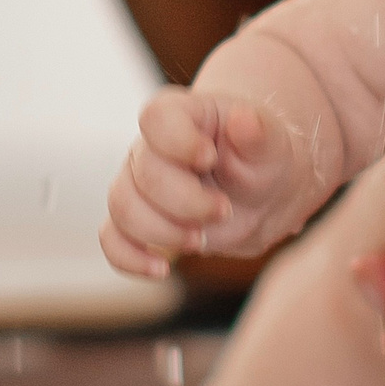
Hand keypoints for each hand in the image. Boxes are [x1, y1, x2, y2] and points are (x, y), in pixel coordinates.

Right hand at [100, 89, 298, 277]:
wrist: (261, 195)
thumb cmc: (263, 161)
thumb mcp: (272, 144)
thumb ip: (260, 133)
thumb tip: (243, 119)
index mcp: (182, 116)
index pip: (156, 118)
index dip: (178, 141)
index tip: (210, 159)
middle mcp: (150, 147)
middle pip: (144, 174)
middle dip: (186, 202)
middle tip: (224, 210)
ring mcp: (137, 184)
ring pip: (123, 208)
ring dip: (163, 232)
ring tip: (202, 239)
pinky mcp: (136, 222)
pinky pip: (111, 239)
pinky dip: (130, 258)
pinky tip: (162, 270)